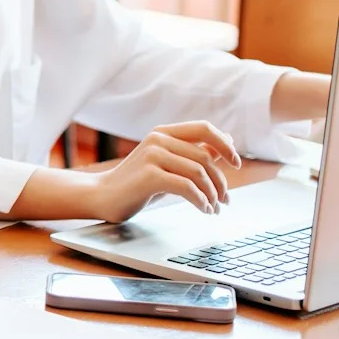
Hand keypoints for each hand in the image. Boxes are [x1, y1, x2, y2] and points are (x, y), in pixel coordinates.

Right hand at [89, 122, 240, 222]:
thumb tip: (227, 141)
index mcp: (163, 132)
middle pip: (205, 157)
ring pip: (199, 173)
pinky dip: (201, 201)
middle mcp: (157, 139)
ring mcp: (152, 155)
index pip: (204, 128)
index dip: (225, 145)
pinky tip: (204, 210)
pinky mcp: (149, 175)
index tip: (236, 164)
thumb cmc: (136, 183)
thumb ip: (192, 153)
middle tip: (225, 200)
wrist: (101, 196)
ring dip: (212, 195)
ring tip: (213, 208)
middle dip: (221, 182)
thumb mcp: (167, 164)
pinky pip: (187, 187)